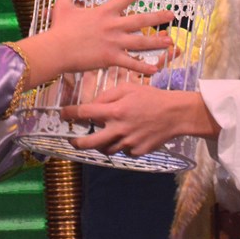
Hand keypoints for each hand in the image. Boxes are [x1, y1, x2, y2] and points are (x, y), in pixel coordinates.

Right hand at [17, 0, 173, 85]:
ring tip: (170, 41)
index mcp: (104, 12)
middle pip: (140, 20)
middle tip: (172, 15)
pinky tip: (156, 69)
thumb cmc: (59, 28)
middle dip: (158, 17)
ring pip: (140, 42)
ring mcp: (113, 42)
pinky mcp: (110, 58)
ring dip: (157, 42)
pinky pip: (130, 63)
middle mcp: (112, 25)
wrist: (55, 50)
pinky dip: (143, 67)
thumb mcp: (63, 5)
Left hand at [61, 84, 219, 156]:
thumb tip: (94, 104)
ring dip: (101, 144)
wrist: (175, 114)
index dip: (70, 114)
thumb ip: (108, 95)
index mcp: (115, 111)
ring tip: (103, 137)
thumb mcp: (129, 87)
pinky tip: (128, 136)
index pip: (85, 113)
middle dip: (77, 142)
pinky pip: (124, 151)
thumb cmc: (152, 97)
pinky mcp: (137, 151)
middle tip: (72, 140)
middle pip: (89, 142)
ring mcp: (128, 143)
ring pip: (106, 149)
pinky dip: (122, 145)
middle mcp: (119, 129)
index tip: (63, 114)